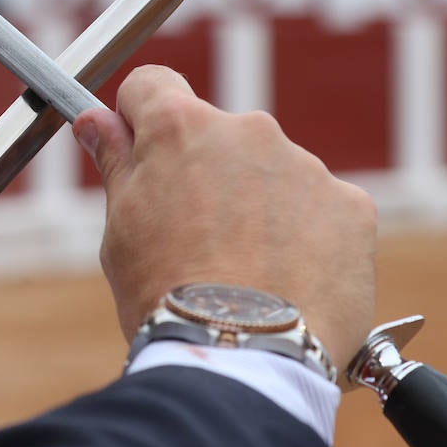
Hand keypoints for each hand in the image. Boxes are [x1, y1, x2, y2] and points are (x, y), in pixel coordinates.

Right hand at [72, 65, 376, 376]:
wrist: (242, 361)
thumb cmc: (167, 297)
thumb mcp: (121, 229)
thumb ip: (117, 164)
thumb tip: (96, 120)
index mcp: (180, 128)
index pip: (153, 86)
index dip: (141, 117)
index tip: (141, 149)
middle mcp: (248, 130)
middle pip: (220, 138)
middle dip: (209, 175)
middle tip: (198, 241)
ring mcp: (305, 166)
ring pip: (274, 177)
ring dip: (261, 210)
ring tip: (248, 276)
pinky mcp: (350, 207)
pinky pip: (323, 212)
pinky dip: (308, 240)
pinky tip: (290, 284)